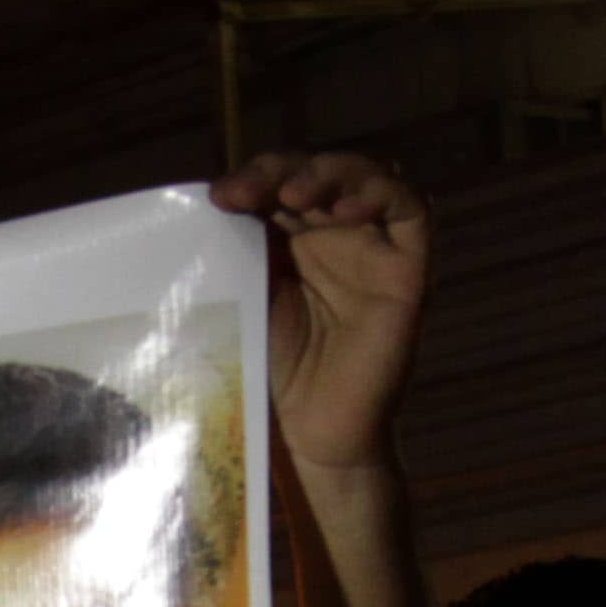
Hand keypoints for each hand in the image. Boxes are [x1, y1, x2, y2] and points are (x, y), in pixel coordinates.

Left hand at [208, 151, 427, 474]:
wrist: (309, 434)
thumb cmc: (267, 372)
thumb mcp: (240, 302)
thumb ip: (228, 257)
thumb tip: (193, 209)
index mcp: (289, 239)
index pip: (276, 183)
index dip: (252, 178)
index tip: (218, 198)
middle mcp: (334, 235)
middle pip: (317, 172)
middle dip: (279, 172)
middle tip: (245, 193)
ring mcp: (374, 247)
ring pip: (366, 178)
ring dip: (329, 174)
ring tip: (293, 195)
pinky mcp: (409, 269)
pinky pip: (411, 212)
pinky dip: (380, 196)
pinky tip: (344, 209)